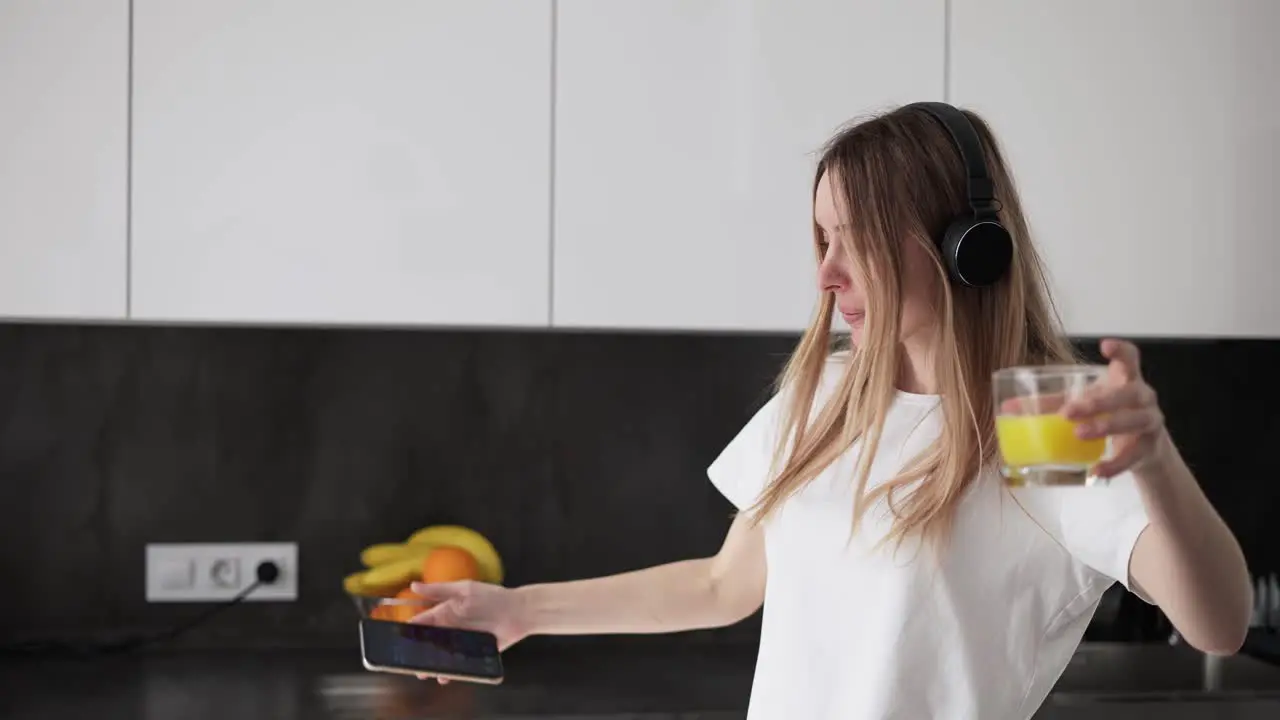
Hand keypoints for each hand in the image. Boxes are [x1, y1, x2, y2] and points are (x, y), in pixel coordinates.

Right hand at [407, 580, 528, 683]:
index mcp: (446, 611)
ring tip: (423, 673)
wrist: (519, 611)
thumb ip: (440, 590)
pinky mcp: (474, 654)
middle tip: (407, 662)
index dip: (411, 630)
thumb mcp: (464, 590)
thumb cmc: (492, 597)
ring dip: (432, 664)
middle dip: (418, 652)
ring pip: (442, 655)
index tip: (398, 639)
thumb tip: (413, 585)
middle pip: (430, 642)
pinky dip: (451, 671)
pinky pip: (459, 664)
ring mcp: (462, 642)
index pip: (423, 622)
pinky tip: (444, 677)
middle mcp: (452, 628)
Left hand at [1061, 338, 1168, 478]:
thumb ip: (1050, 403)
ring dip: (1106, 426)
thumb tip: (1008, 407)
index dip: (1121, 350)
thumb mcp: (1084, 402)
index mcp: (1124, 379)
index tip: (1105, 346)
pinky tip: (1097, 470)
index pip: (1131, 358)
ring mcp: (1149, 421)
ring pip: (1134, 420)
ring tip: (1079, 433)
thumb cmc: (1109, 413)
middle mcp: (1142, 396)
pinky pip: (1133, 455)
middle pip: (1128, 392)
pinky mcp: (1149, 446)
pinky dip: (1115, 464)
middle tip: (1068, 412)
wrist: (1143, 446)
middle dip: (1098, 401)